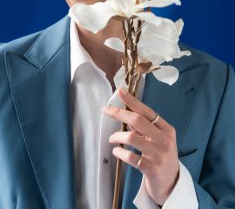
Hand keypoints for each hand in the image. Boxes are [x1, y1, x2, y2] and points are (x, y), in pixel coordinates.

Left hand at [102, 87, 178, 205]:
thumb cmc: (162, 157)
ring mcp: (158, 155)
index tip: (120, 92)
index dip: (132, 100)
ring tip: (112, 139)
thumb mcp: (159, 140)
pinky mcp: (151, 170)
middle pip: (138, 120)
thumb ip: (145, 128)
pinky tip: (116, 151)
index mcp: (167, 130)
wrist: (172, 184)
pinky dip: (119, 152)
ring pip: (132, 137)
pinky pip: (130, 157)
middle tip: (106, 110)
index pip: (147, 111)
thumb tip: (125, 114)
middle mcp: (164, 140)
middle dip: (119, 113)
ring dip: (117, 136)